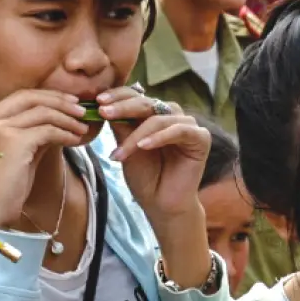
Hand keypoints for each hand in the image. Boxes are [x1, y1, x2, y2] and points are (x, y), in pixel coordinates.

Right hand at [0, 90, 90, 227]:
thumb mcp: (14, 156)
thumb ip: (30, 136)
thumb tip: (57, 123)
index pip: (18, 98)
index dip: (46, 97)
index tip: (67, 103)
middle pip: (29, 97)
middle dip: (59, 101)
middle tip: (81, 109)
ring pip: (41, 112)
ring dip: (67, 118)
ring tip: (82, 128)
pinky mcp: (13, 141)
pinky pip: (47, 130)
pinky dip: (65, 133)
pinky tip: (75, 141)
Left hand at [105, 88, 210, 219]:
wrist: (161, 204)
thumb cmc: (145, 177)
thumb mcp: (126, 148)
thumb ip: (120, 125)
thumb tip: (104, 103)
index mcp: (154, 114)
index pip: (136, 96)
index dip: (118, 96)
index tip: (98, 102)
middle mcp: (172, 116)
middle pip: (147, 103)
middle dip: (123, 108)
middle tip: (104, 112)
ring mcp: (187, 125)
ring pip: (159, 118)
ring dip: (137, 135)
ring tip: (120, 153)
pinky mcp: (201, 138)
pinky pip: (179, 130)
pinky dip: (160, 137)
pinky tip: (144, 147)